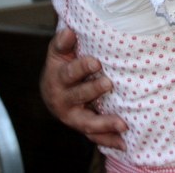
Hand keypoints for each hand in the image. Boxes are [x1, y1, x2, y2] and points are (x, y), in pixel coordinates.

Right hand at [40, 29, 127, 148]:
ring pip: (87, 122)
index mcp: (58, 78)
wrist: (51, 91)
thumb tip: (69, 31)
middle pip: (79, 96)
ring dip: (105, 123)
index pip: (70, 73)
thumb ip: (62, 42)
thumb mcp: (57, 53)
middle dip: (93, 90)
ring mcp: (72, 116)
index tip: (96, 62)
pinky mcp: (82, 126)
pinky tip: (123, 143)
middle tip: (109, 83)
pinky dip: (108, 141)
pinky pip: (94, 136)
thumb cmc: (60, 66)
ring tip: (123, 123)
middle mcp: (63, 100)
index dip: (82, 68)